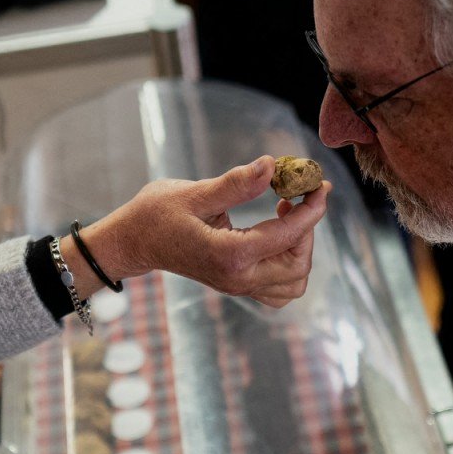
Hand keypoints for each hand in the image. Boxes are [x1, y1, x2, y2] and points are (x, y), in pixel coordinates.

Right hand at [81, 157, 331, 307]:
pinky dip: (290, 265)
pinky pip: (279, 289)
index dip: (311, 209)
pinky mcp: (237, 284)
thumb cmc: (156, 214)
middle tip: (298, 195)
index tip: (320, 184)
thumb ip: (237, 183)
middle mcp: (237, 278)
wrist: (132, 242)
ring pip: (293, 283)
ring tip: (286, 214)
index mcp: (229, 255)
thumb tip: (272, 165)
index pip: (288, 236)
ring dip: (301, 248)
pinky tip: (277, 233)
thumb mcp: (194, 193)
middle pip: (298, 265)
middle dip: (308, 228)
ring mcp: (238, 286)